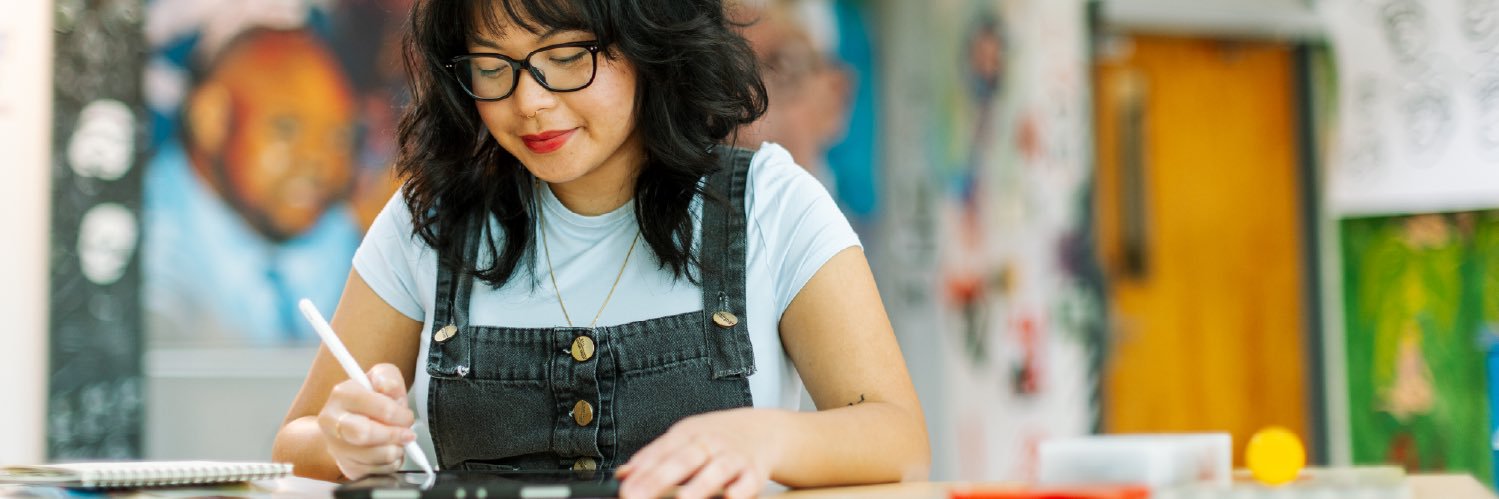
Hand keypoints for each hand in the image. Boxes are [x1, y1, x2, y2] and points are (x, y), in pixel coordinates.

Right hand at [317, 363, 416, 479]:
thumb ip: (388, 377)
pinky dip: (390, 463)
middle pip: (365, 434)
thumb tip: (389, 390)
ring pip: (374, 456)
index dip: (400, 414)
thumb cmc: (369, 400)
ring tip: (397, 441)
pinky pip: (376, 471)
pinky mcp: (347, 466)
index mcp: (342, 394)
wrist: (350, 422)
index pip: (379, 407)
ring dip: (395, 450)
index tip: (406, 416)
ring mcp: (336, 446)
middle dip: (394, 434)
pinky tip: (387, 451)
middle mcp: (332, 421)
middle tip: (406, 434)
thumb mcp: (380, 378)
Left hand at [617, 408, 787, 498]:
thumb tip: (622, 475)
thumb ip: (653, 458)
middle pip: (684, 460)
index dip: (642, 472)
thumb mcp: (683, 439)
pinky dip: (740, 490)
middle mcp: (711, 443)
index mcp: (688, 434)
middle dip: (660, 480)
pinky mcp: (755, 473)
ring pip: (716, 470)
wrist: (762, 430)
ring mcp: (734, 457)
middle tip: (638, 498)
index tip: (624, 490)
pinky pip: (748, 483)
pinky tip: (730, 497)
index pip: (662, 452)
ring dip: (700, 486)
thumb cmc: (714, 439)